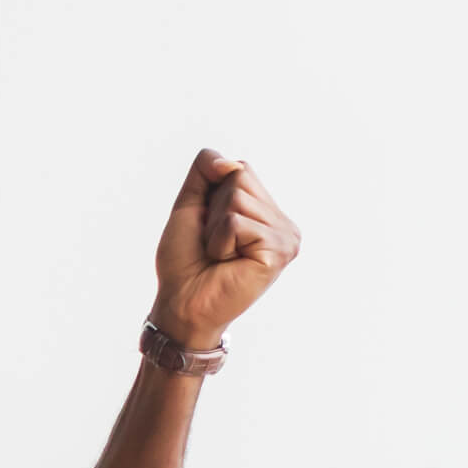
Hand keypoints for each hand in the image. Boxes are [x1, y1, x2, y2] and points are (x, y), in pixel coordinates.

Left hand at [154, 149, 298, 351]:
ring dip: (215, 229)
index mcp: (267, 210)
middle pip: (240, 178)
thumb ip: (206, 168)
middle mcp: (282, 222)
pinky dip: (219, 242)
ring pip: (237, 199)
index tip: (210, 229)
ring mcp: (285, 237)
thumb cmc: (186, 260)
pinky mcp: (279, 251)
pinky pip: (236, 223)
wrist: (182, 303)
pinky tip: (228, 263)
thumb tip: (230, 164)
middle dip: (214, 211)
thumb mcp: (191, 203)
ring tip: (221, 255)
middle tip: (215, 245)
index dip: (212, 195)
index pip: (240, 168)